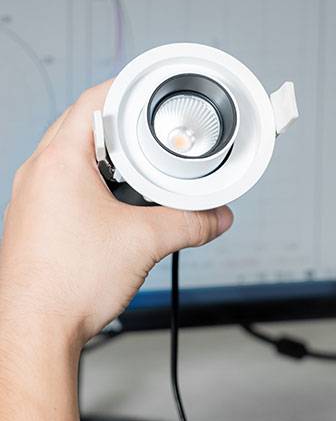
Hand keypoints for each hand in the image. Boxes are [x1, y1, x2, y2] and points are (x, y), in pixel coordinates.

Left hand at [0, 81, 233, 347]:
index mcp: (60, 162)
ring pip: (72, 152)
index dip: (127, 88)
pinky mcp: (35, 218)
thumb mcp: (146, 242)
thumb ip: (192, 222)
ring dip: (107, 151)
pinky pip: (64, 179)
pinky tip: (117, 198)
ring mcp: (32, 195)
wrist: (33, 332)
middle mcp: (39, 172)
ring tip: (140, 163)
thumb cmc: (67, 286)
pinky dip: (94, 177)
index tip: (151, 90)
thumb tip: (218, 216)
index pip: (94, 100)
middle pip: (83, 122)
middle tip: (154, 129)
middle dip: (122, 121)